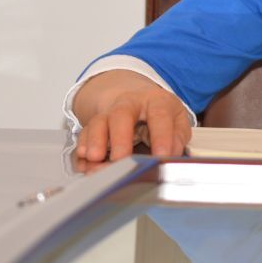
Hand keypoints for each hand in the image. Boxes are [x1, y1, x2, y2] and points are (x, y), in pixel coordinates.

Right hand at [73, 70, 190, 162]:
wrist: (138, 100)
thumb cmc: (160, 115)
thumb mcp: (177, 121)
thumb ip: (177, 138)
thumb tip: (170, 156)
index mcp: (157, 101)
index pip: (160, 115)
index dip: (162, 136)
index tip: (162, 155)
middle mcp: (130, 103)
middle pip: (122, 114)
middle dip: (120, 137)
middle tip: (120, 158)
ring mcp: (109, 113)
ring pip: (99, 122)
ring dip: (95, 142)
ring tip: (95, 159)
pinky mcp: (94, 126)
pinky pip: (85, 135)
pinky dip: (84, 149)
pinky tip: (84, 162)